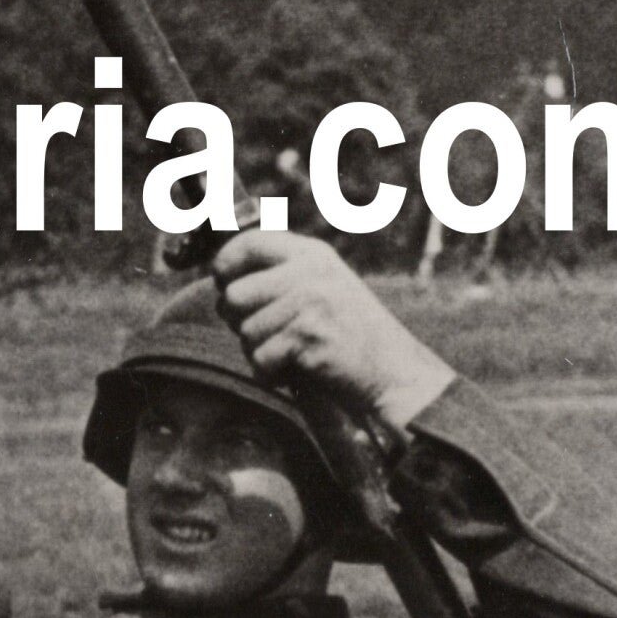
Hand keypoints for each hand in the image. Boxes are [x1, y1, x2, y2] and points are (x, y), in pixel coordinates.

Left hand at [210, 230, 452, 430]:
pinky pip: (260, 359)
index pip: (248, 242)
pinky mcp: (309, 334)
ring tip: (291, 356)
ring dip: (260, 353)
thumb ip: (280, 277)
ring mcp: (311, 301)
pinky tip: (296, 372)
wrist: (395, 373)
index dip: (224, 264)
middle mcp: (310, 271)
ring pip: (245, 331)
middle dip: (239, 323)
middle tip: (269, 336)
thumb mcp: (322, 289)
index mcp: (312, 254)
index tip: (223, 284)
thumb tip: (220, 279)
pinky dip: (271, 374)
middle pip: (234, 294)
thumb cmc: (352, 337)